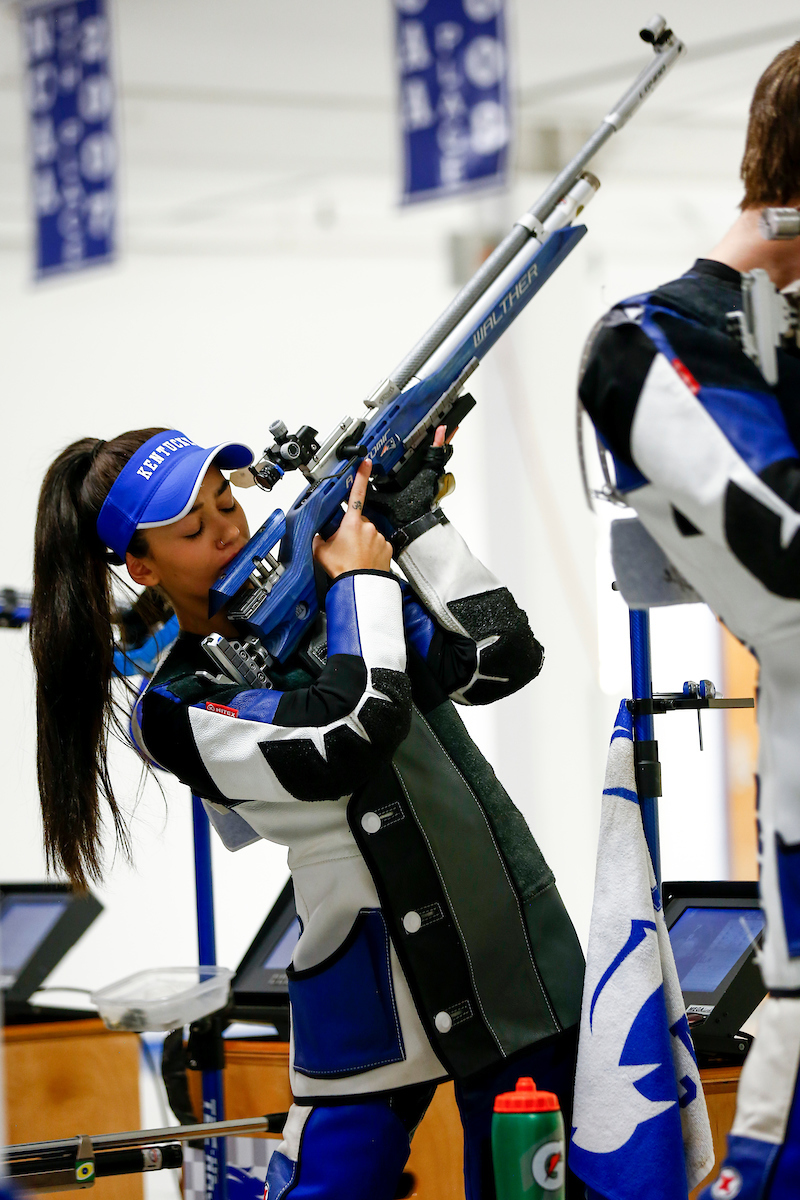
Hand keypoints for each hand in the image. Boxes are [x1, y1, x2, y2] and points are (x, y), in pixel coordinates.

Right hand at [313, 460, 392, 578]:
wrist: (359, 585)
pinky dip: (372, 548)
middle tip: (344, 545)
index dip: (360, 476)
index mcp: (351, 523)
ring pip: (369, 533)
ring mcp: (378, 537)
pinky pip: (378, 543)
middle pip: (359, 520)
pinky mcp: (387, 547)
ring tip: (354, 555)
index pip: (356, 493)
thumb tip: (316, 534)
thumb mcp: (321, 551)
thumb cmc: (342, 569)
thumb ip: (319, 537)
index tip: (365, 464)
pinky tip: (364, 558)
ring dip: (362, 540)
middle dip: (352, 528)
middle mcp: (368, 526)